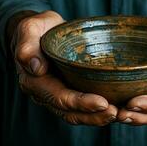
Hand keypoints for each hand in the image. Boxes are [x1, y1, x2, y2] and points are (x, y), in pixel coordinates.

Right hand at [9, 10, 116, 125]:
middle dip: (93, 115)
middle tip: (116, 113)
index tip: (102, 103)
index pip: (59, 97)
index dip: (80, 103)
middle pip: (70, 112)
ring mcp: (56, 95)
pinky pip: (81, 108)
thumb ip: (27, 45)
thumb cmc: (37, 29)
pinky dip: (97, 112)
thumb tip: (36, 68)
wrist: (39, 33)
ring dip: (97, 118)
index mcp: (34, 81)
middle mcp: (44, 94)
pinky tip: (114, 109)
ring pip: (76, 114)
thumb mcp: (29, 29)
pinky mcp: (67, 92)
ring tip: (119, 114)